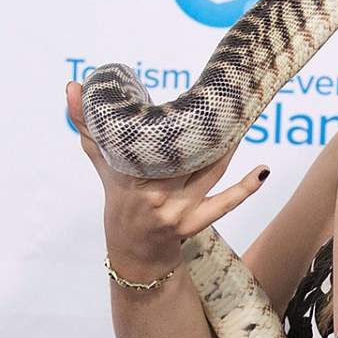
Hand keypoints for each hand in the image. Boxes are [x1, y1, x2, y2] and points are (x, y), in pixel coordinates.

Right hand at [66, 80, 269, 262]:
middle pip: (186, 155)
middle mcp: (153, 195)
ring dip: (229, 148)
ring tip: (242, 121)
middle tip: (227, 101)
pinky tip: (263, 170)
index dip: (172, 120)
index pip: (151, 143)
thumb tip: (73, 86)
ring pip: (209, 172)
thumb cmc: (121, 199)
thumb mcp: (103, 164)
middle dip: (207, 130)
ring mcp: (176, 211)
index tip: (191, 95)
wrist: (132, 251)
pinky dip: (246, 188)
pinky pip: (225, 203)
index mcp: (129, 176)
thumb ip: (88, 126)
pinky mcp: (195, 224)